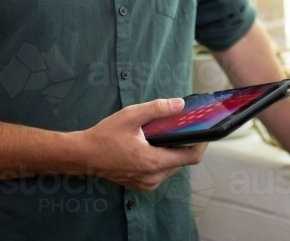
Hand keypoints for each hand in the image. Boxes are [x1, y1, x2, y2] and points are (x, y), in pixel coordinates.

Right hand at [69, 98, 206, 191]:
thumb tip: (179, 105)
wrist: (83, 155)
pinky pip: (161, 172)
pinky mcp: (141, 184)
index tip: (206, 132)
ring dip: (174, 152)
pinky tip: (155, 145)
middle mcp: (152, 177)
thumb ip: (157, 109)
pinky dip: (163, 159)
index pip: (190, 157)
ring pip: (172, 167)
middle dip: (186, 145)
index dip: (201, 144)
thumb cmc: (105, 135)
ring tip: (168, 134)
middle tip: (185, 127)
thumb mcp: (131, 116)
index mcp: (152, 162)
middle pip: (182, 162)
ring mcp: (146, 183)